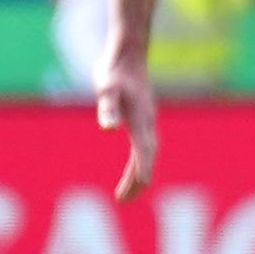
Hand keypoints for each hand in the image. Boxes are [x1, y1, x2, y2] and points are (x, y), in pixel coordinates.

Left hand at [98, 52, 159, 199]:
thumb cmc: (114, 70)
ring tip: (127, 191)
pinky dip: (140, 160)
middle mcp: (147, 122)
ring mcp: (146, 119)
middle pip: (147, 157)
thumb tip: (108, 128)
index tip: (140, 187)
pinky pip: (144, 145)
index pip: (145, 151)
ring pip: (147, 153)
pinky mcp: (142, 116)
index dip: (142, 170)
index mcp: (140, 119)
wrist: (128, 53)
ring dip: (139, 173)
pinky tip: (134, 165)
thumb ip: (107, 107)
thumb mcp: (106, 88)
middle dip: (138, 180)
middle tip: (123, 200)